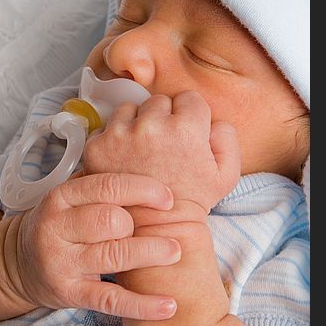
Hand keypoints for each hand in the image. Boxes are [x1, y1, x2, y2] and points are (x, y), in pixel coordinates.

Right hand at [4, 173, 180, 319]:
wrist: (19, 263)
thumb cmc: (61, 223)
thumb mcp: (71, 197)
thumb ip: (102, 183)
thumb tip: (152, 164)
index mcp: (61, 196)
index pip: (107, 186)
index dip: (143, 190)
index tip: (169, 198)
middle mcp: (57, 227)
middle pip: (112, 220)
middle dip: (142, 225)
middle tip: (164, 228)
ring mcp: (61, 262)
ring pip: (114, 255)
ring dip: (151, 254)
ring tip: (175, 252)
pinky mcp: (69, 293)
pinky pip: (110, 299)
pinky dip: (142, 304)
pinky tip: (168, 305)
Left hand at [83, 91, 240, 218]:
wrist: (157, 227)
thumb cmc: (193, 199)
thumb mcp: (227, 173)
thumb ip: (227, 136)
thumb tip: (212, 119)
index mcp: (186, 127)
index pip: (188, 97)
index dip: (189, 116)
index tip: (185, 135)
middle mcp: (152, 126)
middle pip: (158, 101)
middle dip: (163, 118)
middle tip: (165, 145)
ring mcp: (121, 135)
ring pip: (131, 109)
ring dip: (137, 122)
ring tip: (143, 149)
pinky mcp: (98, 146)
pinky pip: (107, 126)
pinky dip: (115, 138)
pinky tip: (125, 157)